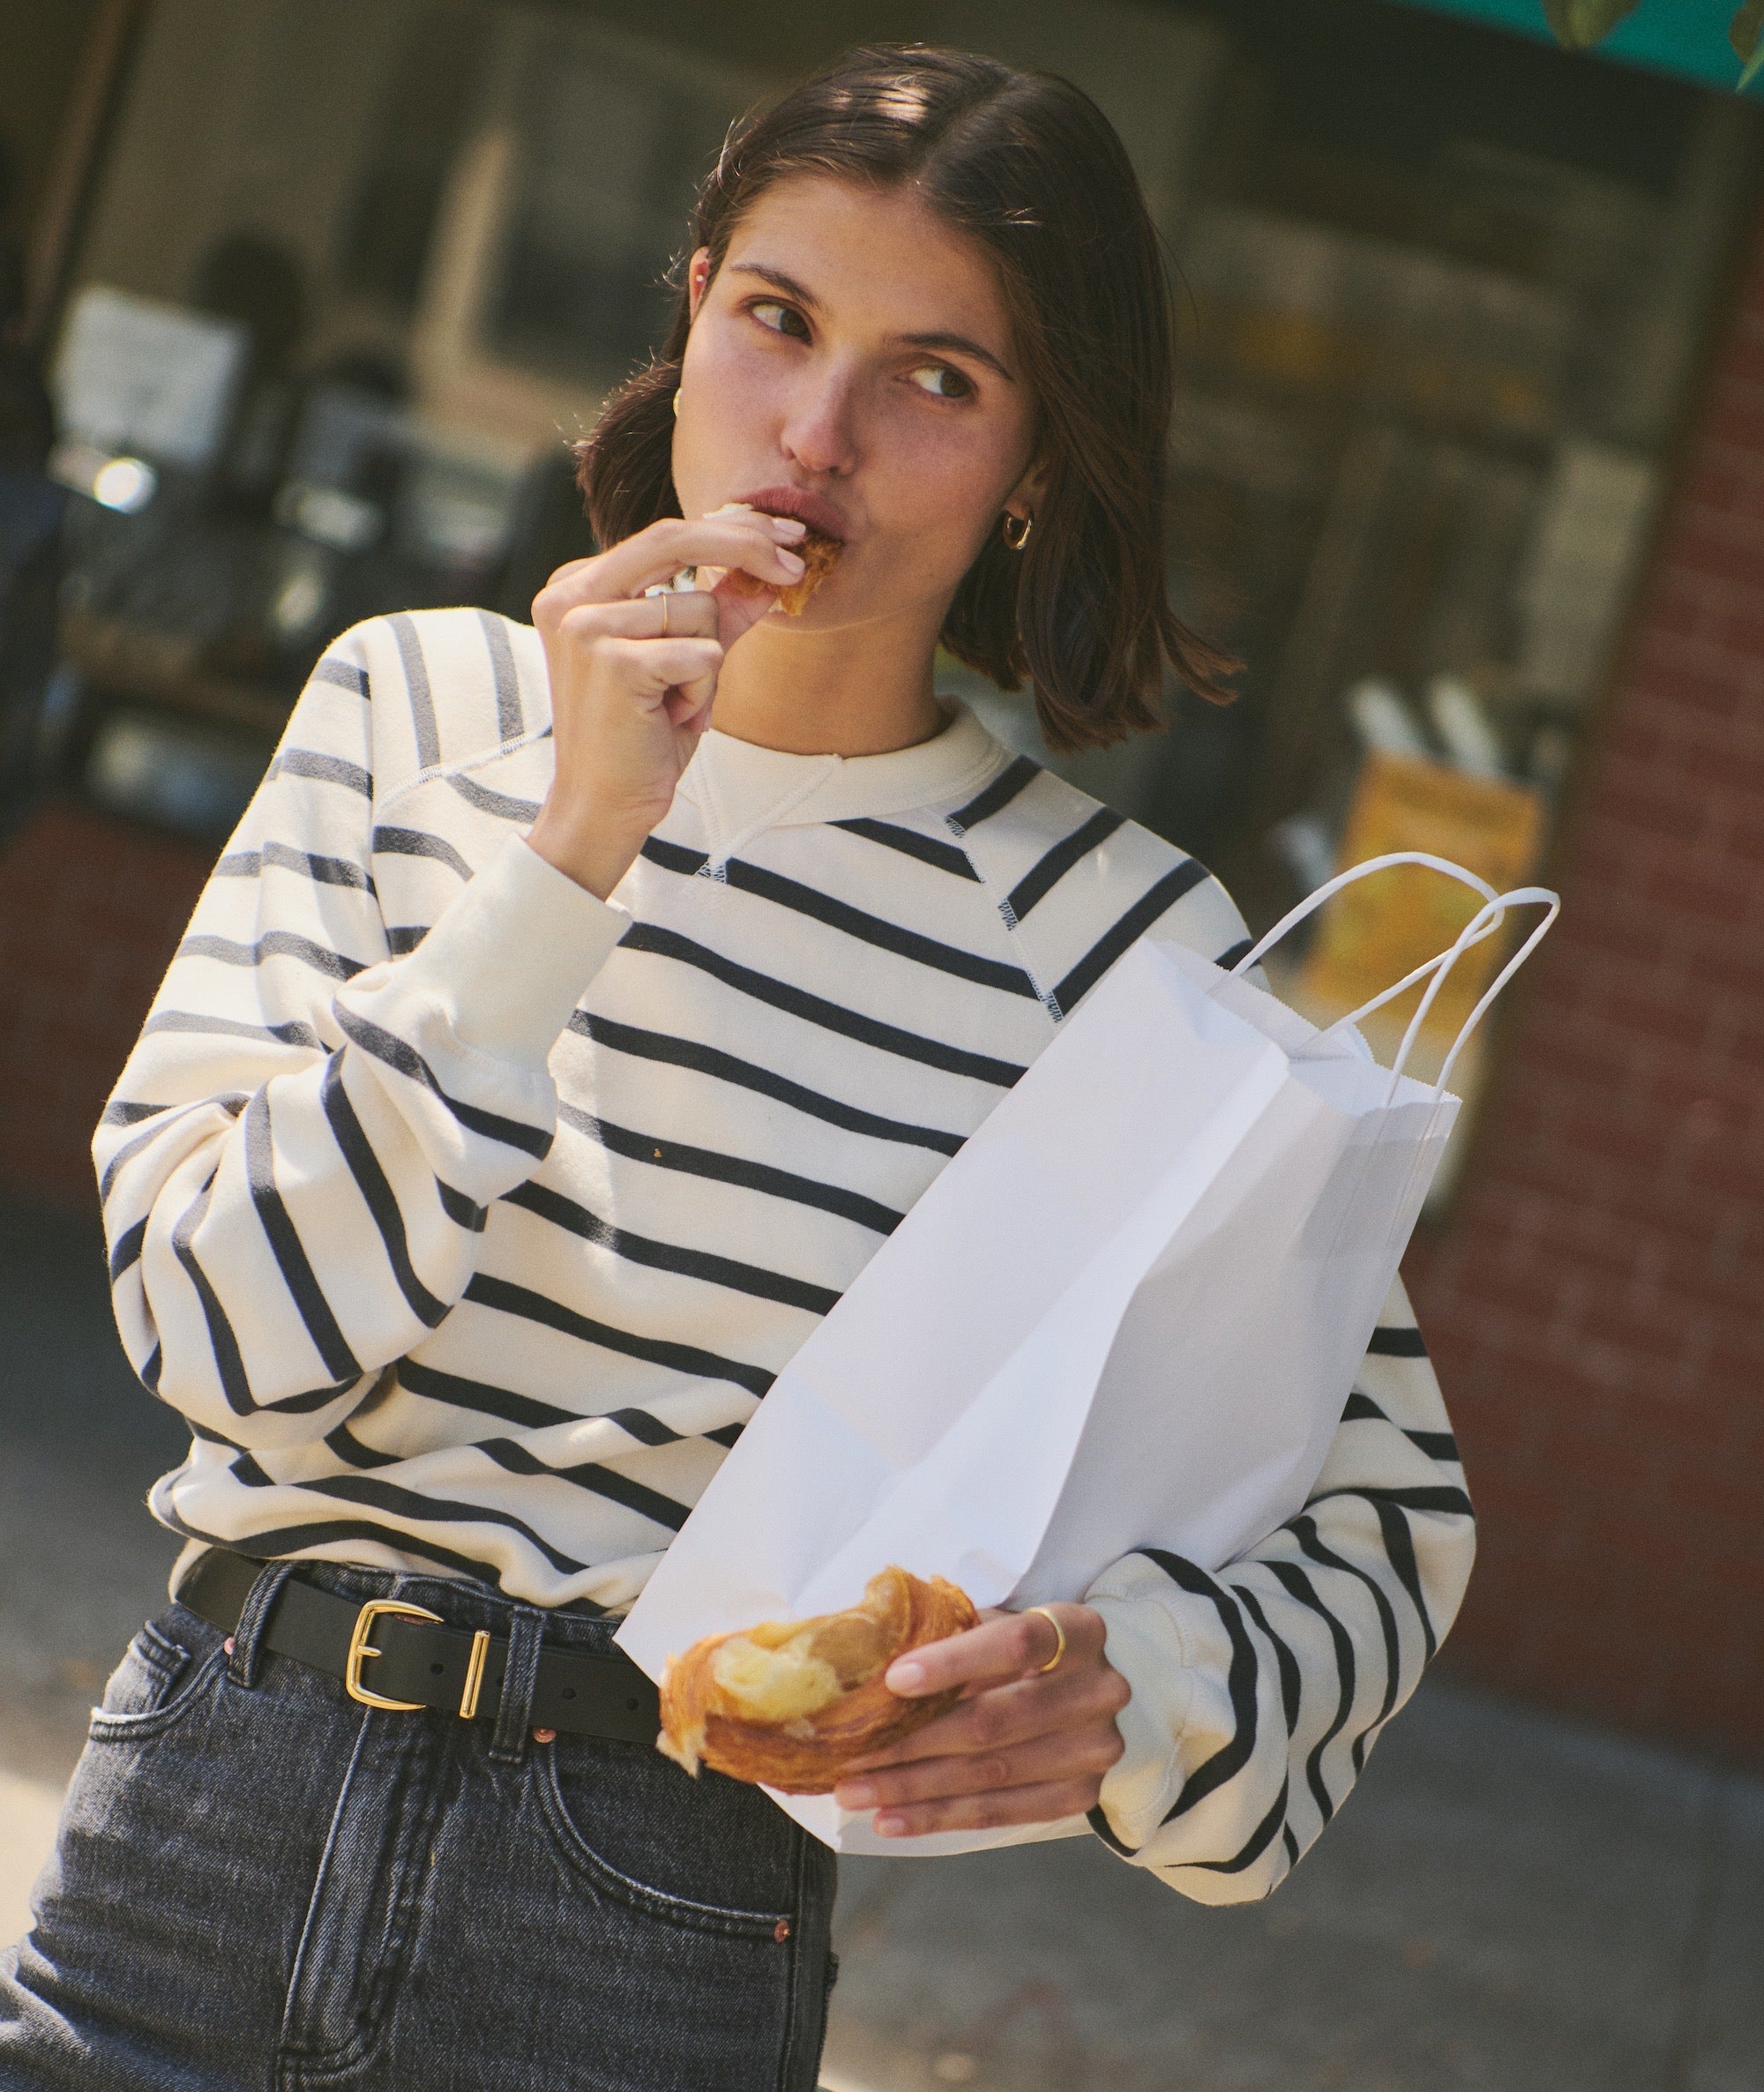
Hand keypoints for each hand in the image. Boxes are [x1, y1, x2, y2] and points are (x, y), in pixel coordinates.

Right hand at [525, 509, 808, 897]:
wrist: (604, 806)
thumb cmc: (641, 736)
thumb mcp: (685, 662)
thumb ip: (719, 612)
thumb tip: (773, 572)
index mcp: (577, 587)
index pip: (665, 536)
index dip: (730, 530)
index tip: (785, 537)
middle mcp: (570, 596)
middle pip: (674, 539)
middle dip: (745, 546)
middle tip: (795, 569)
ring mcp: (585, 626)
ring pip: (697, 609)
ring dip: (708, 666)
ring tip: (673, 705)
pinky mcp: (612, 662)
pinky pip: (701, 654)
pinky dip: (702, 691)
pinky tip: (670, 718)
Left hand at [832, 1604, 1128, 1836]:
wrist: (1086, 1690)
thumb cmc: (1023, 1650)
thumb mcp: (998, 1624)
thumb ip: (951, 1633)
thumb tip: (867, 1657)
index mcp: (1078, 1630)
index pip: (1015, 1643)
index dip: (953, 1663)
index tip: (893, 1681)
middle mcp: (1098, 1690)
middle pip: (993, 1722)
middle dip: (912, 1742)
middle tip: (850, 1754)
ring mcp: (1094, 1749)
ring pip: (989, 1774)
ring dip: (913, 1788)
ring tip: (855, 1792)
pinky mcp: (1081, 1795)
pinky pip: (1000, 1813)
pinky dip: (939, 1817)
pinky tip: (891, 1819)